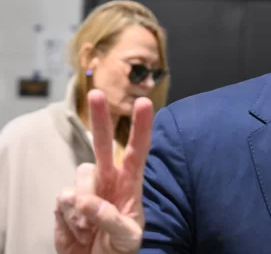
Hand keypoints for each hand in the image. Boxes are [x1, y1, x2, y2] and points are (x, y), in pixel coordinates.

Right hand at [54, 89, 153, 253]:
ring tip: (91, 227)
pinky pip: (64, 199)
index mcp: (130, 183)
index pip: (137, 150)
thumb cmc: (119, 249)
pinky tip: (78, 231)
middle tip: (96, 94)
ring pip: (81, 174)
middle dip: (100, 118)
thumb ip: (112, 220)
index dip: (141, 127)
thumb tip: (87, 202)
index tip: (144, 102)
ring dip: (84, 202)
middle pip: (102, 143)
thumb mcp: (127, 238)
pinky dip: (69, 218)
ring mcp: (86, 188)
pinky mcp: (65, 202)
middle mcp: (108, 179)